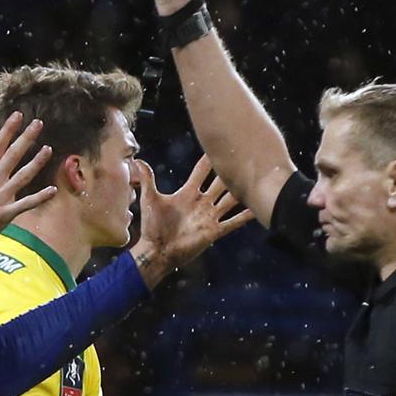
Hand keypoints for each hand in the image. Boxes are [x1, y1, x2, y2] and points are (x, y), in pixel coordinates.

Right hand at [0, 113, 55, 268]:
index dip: (8, 130)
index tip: (18, 115)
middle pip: (11, 155)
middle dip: (25, 138)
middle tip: (38, 123)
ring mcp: (0, 197)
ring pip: (22, 176)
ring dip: (36, 163)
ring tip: (49, 149)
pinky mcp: (5, 213)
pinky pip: (26, 204)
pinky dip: (39, 197)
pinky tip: (53, 190)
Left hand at [129, 155, 254, 287]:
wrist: (157, 251)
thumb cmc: (153, 226)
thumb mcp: (150, 199)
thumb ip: (148, 180)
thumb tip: (137, 160)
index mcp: (188, 192)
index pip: (202, 171)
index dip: (210, 159)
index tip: (219, 144)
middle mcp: (202, 202)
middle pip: (220, 182)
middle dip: (230, 171)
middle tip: (243, 156)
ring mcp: (209, 216)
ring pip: (230, 200)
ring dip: (241, 191)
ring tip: (256, 179)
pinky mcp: (214, 231)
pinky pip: (233, 222)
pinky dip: (245, 216)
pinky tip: (258, 210)